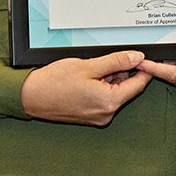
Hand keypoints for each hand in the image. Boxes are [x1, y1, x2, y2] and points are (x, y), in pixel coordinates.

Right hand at [19, 50, 150, 125]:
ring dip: (110, 79)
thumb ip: (116, 61)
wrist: (30, 97)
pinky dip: (101, 87)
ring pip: (114, 93)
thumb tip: (136, 58)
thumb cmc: (54, 82)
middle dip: (122, 72)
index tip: (144, 57)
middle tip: (110, 58)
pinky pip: (104, 99)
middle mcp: (106, 114)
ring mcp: (98, 117)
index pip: (138, 84)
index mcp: (109, 102)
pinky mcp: (90, 116)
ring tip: (92, 69)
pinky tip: (88, 78)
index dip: (143, 68)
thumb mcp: (89, 65)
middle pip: (126, 89)